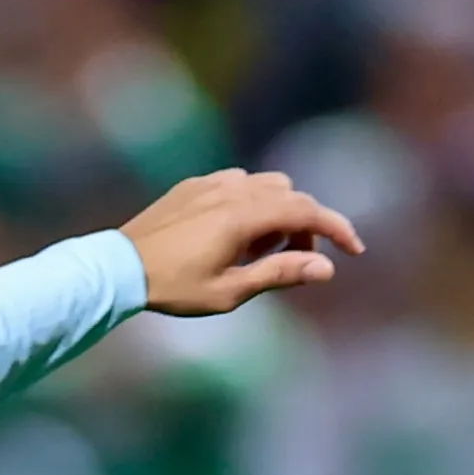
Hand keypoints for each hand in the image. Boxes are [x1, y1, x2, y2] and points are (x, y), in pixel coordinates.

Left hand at [121, 169, 362, 316]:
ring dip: (279, 213)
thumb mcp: (229, 292)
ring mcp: (212, 182)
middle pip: (292, 196)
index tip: (355, 251)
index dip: (338, 230)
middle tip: (302, 263)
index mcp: (245, 215)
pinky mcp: (193, 185)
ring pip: (267, 185)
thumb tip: (325, 269)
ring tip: (261, 252)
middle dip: (307, 227)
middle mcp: (233, 189)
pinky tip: (235, 235)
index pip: (308, 213)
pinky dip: (252, 204)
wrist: (118, 269)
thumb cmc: (172, 288)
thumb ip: (279, 275)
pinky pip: (238, 183)